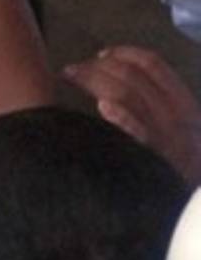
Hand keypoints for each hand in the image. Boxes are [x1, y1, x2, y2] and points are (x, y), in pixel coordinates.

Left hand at [64, 45, 200, 184]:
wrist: (194, 205)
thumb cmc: (180, 164)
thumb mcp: (179, 128)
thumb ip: (156, 104)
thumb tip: (118, 81)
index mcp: (184, 103)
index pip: (154, 65)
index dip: (124, 54)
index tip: (101, 54)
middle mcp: (176, 115)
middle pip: (132, 77)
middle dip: (98, 67)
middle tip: (73, 69)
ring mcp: (165, 137)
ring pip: (128, 96)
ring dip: (95, 81)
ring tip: (71, 77)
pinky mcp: (153, 161)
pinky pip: (141, 134)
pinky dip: (123, 117)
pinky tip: (104, 107)